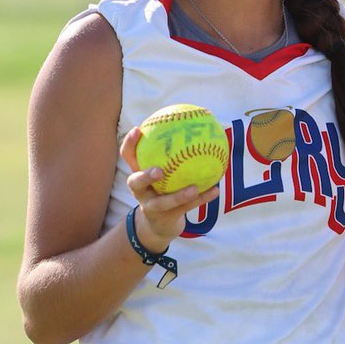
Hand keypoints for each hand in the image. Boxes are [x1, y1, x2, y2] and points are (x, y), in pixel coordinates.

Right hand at [120, 127, 220, 252]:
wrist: (159, 223)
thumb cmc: (163, 186)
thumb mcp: (163, 169)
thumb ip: (172, 150)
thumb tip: (197, 121)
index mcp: (138, 174)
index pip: (129, 157)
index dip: (130, 144)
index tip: (138, 129)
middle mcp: (140, 191)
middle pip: (136, 183)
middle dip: (145, 176)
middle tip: (159, 171)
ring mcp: (152, 206)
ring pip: (164, 202)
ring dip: (179, 195)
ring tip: (194, 187)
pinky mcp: (167, 217)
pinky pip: (186, 207)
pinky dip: (202, 198)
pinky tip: (215, 190)